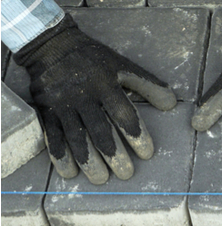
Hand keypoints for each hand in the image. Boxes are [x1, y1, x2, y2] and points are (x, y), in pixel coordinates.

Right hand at [13, 14, 175, 183]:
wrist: (53, 46)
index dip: (137, 135)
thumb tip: (171, 103)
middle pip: (101, 131)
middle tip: (126, 174)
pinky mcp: (46, 110)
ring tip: (101, 179)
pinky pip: (52, 137)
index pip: (124, 115)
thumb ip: (147, 85)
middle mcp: (85, 96)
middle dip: (115, 155)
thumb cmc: (94, 59)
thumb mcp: (123, 65)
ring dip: (89, 161)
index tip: (147, 153)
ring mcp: (63, 105)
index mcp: (106, 84)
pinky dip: (61, 157)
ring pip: (77, 138)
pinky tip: (70, 173)